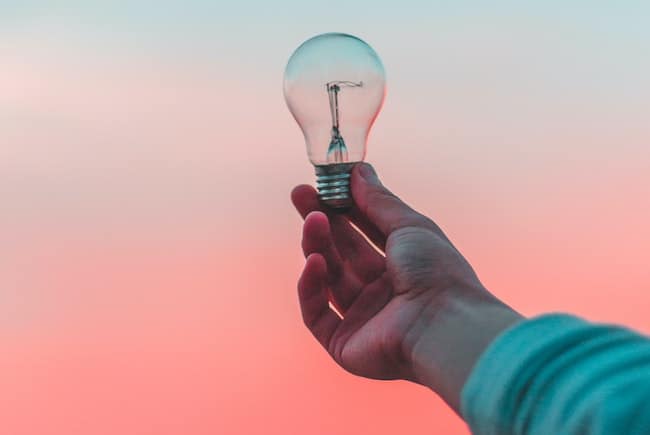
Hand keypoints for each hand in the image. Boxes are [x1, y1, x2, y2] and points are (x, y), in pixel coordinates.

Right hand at [292, 163, 521, 410]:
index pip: (363, 232)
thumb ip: (379, 201)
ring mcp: (362, 318)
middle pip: (341, 252)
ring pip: (328, 278)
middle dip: (320, 222)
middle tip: (300, 194)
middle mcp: (381, 292)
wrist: (444, 325)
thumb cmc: (437, 272)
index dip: (342, 208)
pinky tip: (314, 262)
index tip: (322, 184)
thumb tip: (359, 170)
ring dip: (317, 247)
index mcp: (401, 266)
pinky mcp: (344, 343)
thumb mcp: (410, 226)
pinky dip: (311, 287)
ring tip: (312, 220)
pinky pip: (317, 313)